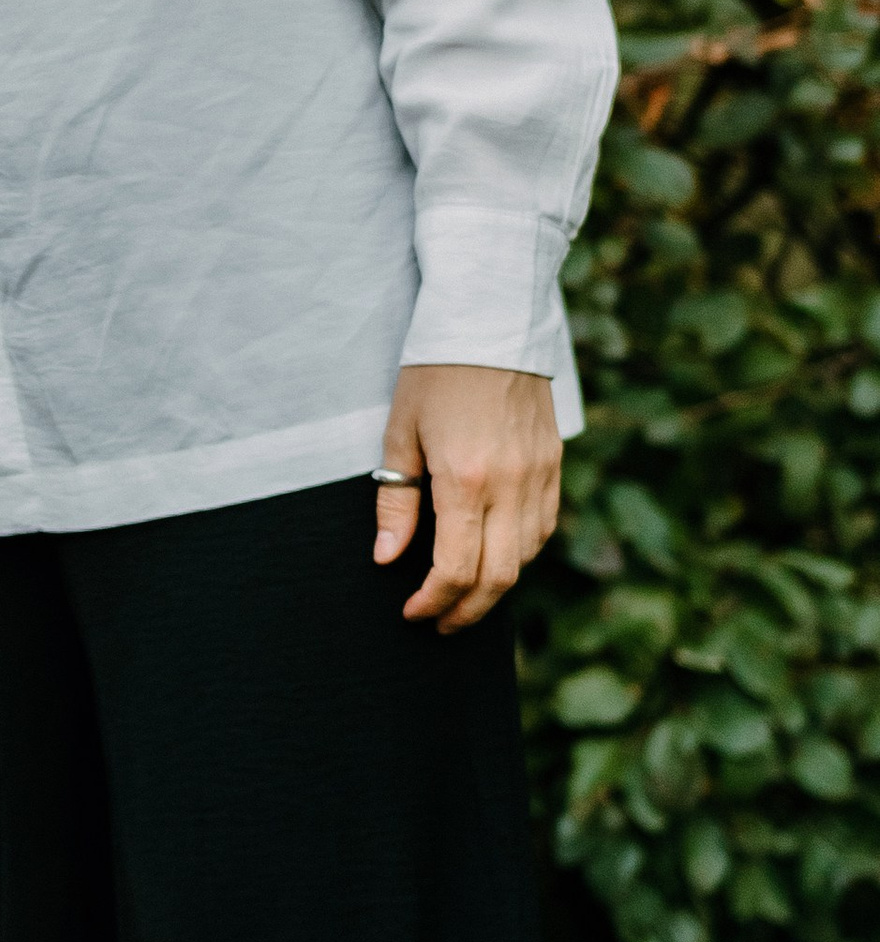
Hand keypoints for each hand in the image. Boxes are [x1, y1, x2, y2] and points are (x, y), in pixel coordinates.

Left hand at [376, 363, 562, 630]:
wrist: (491, 320)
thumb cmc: (434, 372)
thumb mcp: (400, 432)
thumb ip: (396, 502)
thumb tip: (388, 559)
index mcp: (466, 479)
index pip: (456, 569)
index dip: (433, 602)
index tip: (412, 612)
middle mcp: (511, 485)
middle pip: (498, 577)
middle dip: (465, 611)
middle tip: (437, 622)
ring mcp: (540, 475)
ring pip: (527, 557)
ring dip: (494, 587)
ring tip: (462, 596)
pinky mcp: (554, 464)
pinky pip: (544, 527)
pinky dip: (520, 553)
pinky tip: (493, 555)